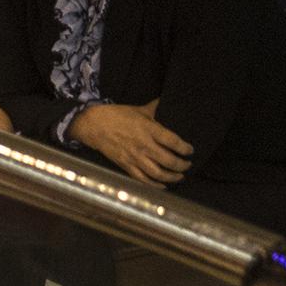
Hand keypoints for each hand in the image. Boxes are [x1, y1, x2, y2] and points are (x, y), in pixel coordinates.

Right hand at [72, 102, 191, 185]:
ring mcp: (135, 158)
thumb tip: (167, 100)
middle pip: (169, 161)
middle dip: (182, 165)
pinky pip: (143, 179)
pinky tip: (163, 185)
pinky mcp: (126, 165)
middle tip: (188, 165)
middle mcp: (144, 146)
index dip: (185, 148)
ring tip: (180, 176)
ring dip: (172, 177)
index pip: (173, 142)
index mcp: (149, 130)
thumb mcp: (138, 109)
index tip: (191, 150)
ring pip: (158, 173)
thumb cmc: (117, 115)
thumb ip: (155, 108)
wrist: (94, 125)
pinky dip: (155, 185)